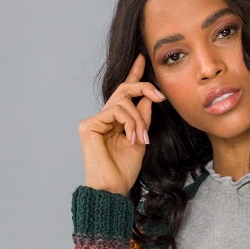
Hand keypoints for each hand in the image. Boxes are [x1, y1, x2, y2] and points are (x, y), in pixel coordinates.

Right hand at [78, 53, 166, 196]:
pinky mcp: (89, 125)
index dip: (134, 76)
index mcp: (114, 122)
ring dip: (138, 119)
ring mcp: (93, 121)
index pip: (124, 94)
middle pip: (123, 90)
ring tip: (142, 138)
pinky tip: (132, 138)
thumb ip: (142, 119)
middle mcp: (102, 119)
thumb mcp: (140, 140)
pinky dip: (129, 122)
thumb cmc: (124, 172)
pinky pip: (116, 110)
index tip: (143, 59)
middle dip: (144, 88)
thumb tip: (148, 98)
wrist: (113, 189)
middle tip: (160, 96)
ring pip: (122, 101)